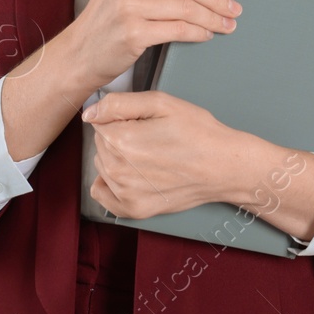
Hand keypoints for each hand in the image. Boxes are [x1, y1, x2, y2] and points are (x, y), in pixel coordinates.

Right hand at [62, 0, 244, 93]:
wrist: (81, 51)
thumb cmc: (107, 15)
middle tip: (233, 7)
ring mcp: (129, 6)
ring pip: (188, 8)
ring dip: (213, 18)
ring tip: (225, 23)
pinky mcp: (134, 32)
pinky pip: (179, 30)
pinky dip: (198, 33)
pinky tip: (205, 34)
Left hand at [82, 90, 253, 218]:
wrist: (224, 167)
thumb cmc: (198, 132)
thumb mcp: (162, 103)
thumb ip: (119, 103)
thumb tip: (89, 113)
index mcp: (121, 141)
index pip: (99, 122)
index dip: (122, 118)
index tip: (145, 122)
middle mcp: (118, 170)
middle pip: (100, 144)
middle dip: (118, 136)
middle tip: (151, 137)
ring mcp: (124, 194)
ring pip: (103, 165)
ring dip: (118, 158)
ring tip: (150, 155)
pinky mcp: (133, 210)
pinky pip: (102, 193)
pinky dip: (111, 183)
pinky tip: (133, 174)